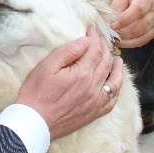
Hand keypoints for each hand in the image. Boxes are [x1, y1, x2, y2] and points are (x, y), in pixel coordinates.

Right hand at [16, 25, 122, 139]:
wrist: (35, 122)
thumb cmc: (36, 92)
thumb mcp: (46, 66)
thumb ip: (67, 52)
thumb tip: (85, 41)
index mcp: (82, 73)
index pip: (94, 50)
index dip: (94, 38)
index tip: (91, 30)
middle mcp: (93, 87)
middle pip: (105, 63)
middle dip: (105, 48)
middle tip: (102, 39)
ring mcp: (95, 101)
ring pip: (113, 81)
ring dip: (117, 68)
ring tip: (118, 59)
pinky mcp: (93, 113)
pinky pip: (111, 100)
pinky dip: (116, 90)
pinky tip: (115, 84)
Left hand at [111, 0, 153, 47]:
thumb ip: (118, 3)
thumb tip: (110, 19)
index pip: (137, 12)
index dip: (123, 21)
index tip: (111, 25)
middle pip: (138, 28)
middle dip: (121, 33)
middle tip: (109, 33)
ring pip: (140, 38)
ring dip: (125, 41)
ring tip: (114, 38)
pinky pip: (143, 41)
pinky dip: (131, 44)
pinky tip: (122, 41)